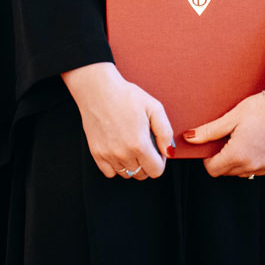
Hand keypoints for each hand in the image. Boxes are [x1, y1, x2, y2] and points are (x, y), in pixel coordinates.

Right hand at [61, 62, 172, 180]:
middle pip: (142, 174)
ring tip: (130, 145)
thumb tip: (168, 152)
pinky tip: (118, 150)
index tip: (157, 151)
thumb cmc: (126, 96)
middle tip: (144, 145)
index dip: (160, 162)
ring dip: (132, 164)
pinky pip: (109, 172)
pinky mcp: (96, 153)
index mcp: (139, 144)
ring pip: (126, 174)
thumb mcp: (154, 108)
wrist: (98, 89)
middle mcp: (123, 154)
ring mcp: (108, 155)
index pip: (156, 171)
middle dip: (147, 163)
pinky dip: (116, 166)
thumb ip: (165, 133)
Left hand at [183, 80, 264, 177]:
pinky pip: (257, 169)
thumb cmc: (260, 108)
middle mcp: (252, 165)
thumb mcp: (231, 117)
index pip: (213, 170)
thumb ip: (209, 131)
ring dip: (237, 161)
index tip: (211, 147)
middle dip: (222, 159)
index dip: (208, 159)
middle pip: (226, 172)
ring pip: (242, 172)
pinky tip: (255, 144)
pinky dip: (252, 161)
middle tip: (226, 139)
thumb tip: (189, 138)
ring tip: (241, 140)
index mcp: (237, 155)